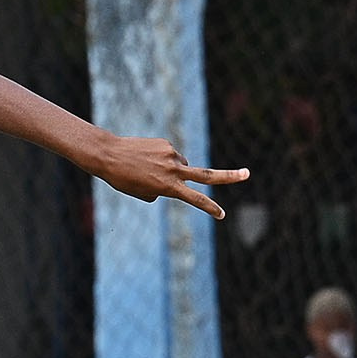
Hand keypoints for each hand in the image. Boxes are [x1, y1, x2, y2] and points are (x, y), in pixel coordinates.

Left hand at [91, 135, 248, 218]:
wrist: (109, 155)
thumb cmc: (123, 179)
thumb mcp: (143, 193)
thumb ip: (163, 190)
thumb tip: (175, 179)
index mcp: (168, 187)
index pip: (195, 199)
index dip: (209, 208)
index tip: (222, 214)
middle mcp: (173, 170)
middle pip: (208, 175)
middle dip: (230, 176)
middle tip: (247, 174)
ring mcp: (171, 154)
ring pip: (180, 166)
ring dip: (171, 170)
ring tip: (147, 168)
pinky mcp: (165, 143)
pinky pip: (169, 155)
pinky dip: (161, 159)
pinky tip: (144, 158)